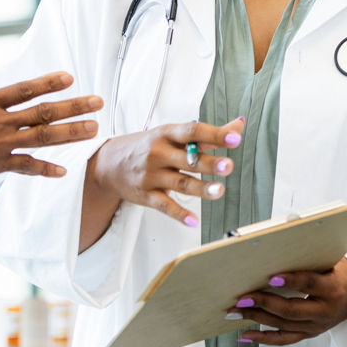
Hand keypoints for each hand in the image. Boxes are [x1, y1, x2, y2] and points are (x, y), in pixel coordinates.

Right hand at [0, 44, 101, 212]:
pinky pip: (26, 167)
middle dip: (73, 107)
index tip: (69, 78)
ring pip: (43, 138)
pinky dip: (45, 169)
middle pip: (43, 113)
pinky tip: (64, 170)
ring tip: (93, 129)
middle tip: (98, 103)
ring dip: (70, 134)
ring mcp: (1, 145)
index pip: (24, 89)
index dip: (47, 83)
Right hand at [81, 118, 244, 245]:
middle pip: (188, 159)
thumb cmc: (148, 146)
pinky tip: (193, 221)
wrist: (108, 163)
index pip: (193, 132)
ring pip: (180, 183)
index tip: (234, 139)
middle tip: (227, 166)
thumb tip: (238, 125)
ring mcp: (152, 175)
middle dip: (209, 163)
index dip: (215, 135)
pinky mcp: (146, 195)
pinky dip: (179, 214)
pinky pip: (164, 206)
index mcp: (167, 134)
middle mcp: (159, 153)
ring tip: (219, 191)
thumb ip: (207, 134)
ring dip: (201, 188)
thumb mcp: (172, 134)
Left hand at [229, 258, 346, 344]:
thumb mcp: (331, 259)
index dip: (290, 280)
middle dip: (264, 303)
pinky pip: (283, 340)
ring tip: (237, 311)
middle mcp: (325, 311)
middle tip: (243, 297)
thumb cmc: (340, 273)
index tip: (270, 277)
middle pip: (291, 310)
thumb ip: (309, 253)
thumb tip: (282, 234)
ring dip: (257, 318)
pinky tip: (246, 334)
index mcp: (333, 288)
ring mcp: (316, 326)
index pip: (309, 284)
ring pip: (283, 326)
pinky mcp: (308, 334)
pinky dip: (263, 338)